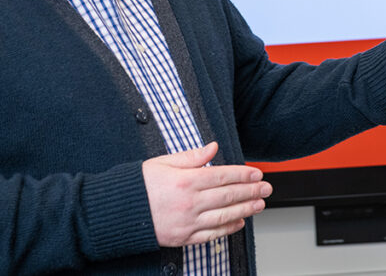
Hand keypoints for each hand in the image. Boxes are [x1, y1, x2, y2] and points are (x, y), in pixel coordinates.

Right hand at [141, 142, 271, 246]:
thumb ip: (191, 156)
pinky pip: (211, 234)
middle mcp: (189, 203)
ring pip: (224, 215)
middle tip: (267, 188)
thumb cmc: (138, 186)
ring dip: (246, 209)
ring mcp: (188, 222)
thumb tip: (213, 147)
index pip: (223, 176)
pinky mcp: (183, 237)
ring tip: (260, 204)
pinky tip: (239, 222)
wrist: (118, 213)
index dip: (243, 175)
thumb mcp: (163, 162)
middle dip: (251, 191)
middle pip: (228, 196)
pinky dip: (228, 228)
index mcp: (186, 181)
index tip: (257, 173)